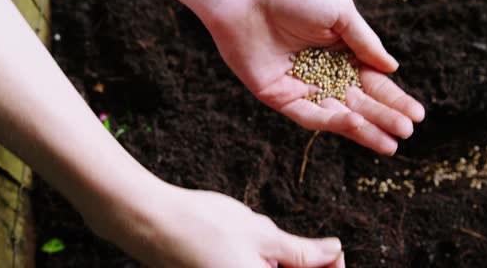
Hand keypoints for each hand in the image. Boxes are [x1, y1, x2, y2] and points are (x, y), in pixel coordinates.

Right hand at [90, 179, 343, 267]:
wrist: (151, 223)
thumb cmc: (204, 225)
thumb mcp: (261, 233)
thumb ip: (303, 251)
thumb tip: (335, 251)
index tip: (332, 251)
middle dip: (304, 265)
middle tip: (309, 245)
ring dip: (278, 262)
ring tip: (267, 239)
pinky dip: (258, 262)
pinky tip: (249, 245)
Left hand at [203, 0, 424, 154]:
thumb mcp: (340, 12)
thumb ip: (365, 42)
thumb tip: (392, 68)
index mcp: (340, 51)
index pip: (372, 81)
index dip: (394, 98)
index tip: (417, 114)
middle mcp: (322, 72)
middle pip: (358, 101)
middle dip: (383, 117)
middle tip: (407, 132)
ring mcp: (300, 86)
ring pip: (337, 114)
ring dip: (364, 129)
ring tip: (390, 143)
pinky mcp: (278, 97)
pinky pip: (308, 114)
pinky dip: (332, 121)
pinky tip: (356, 123)